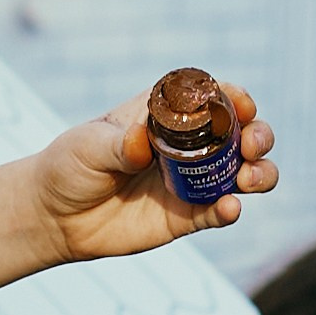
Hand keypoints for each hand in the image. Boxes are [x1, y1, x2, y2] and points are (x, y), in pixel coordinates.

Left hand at [30, 87, 278, 262]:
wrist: (55, 216)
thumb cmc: (70, 165)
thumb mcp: (88, 147)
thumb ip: (118, 144)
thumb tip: (141, 142)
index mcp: (169, 115)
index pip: (213, 98)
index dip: (235, 98)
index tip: (242, 106)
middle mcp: (190, 145)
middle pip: (243, 134)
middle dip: (259, 136)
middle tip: (251, 146)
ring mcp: (194, 181)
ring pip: (245, 173)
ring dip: (260, 173)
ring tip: (248, 179)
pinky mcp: (188, 216)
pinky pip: (220, 212)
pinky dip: (231, 211)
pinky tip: (228, 209)